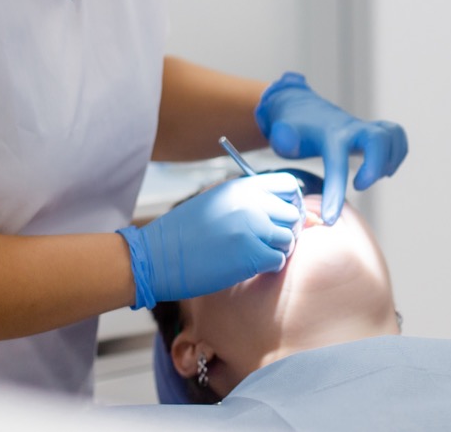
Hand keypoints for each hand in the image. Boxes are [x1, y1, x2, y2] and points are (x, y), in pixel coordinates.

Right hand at [117, 172, 301, 308]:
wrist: (156, 256)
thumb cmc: (183, 232)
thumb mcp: (216, 201)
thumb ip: (247, 200)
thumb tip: (282, 209)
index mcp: (242, 187)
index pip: (288, 185)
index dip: (291, 202)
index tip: (282, 216)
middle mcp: (251, 203)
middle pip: (293, 214)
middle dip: (286, 229)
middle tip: (268, 241)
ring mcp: (252, 228)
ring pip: (289, 239)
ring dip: (278, 249)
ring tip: (256, 254)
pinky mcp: (251, 255)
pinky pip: (279, 260)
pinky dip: (269, 266)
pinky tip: (251, 265)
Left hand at [255, 72, 407, 224]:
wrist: (302, 108)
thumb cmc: (292, 128)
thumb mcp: (281, 133)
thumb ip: (284, 137)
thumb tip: (289, 141)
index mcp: (329, 134)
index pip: (337, 162)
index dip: (336, 191)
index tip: (331, 218)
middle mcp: (352, 129)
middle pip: (378, 140)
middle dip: (375, 168)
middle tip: (359, 186)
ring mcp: (365, 128)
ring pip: (392, 136)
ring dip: (389, 161)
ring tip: (372, 177)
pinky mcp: (373, 131)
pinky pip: (397, 136)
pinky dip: (397, 154)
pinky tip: (382, 169)